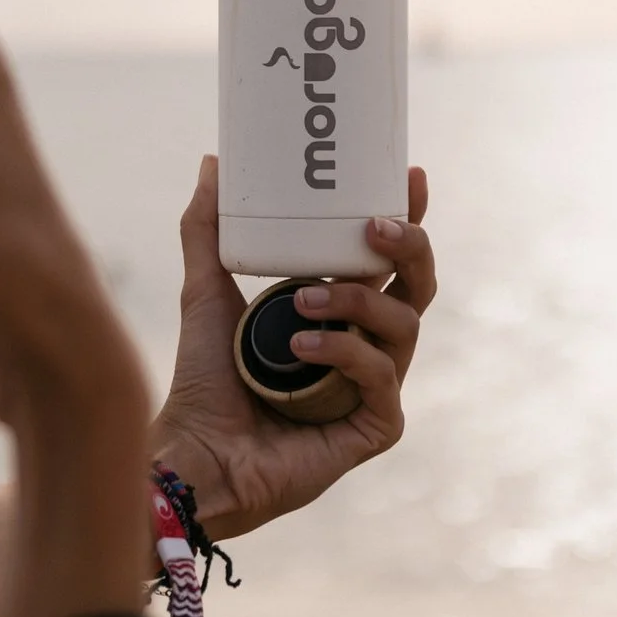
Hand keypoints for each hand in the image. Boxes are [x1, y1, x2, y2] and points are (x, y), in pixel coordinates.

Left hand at [150, 157, 435, 541]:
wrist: (197, 453)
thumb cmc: (205, 381)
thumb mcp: (206, 290)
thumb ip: (208, 231)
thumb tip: (212, 163)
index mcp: (343, 314)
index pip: (391, 261)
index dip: (409, 220)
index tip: (409, 178)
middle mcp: (367, 347)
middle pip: (419, 287)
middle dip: (408, 248)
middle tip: (373, 228)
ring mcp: (375, 389)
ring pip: (402, 326)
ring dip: (357, 302)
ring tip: (303, 300)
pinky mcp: (375, 427)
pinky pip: (381, 377)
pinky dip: (345, 354)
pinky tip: (302, 349)